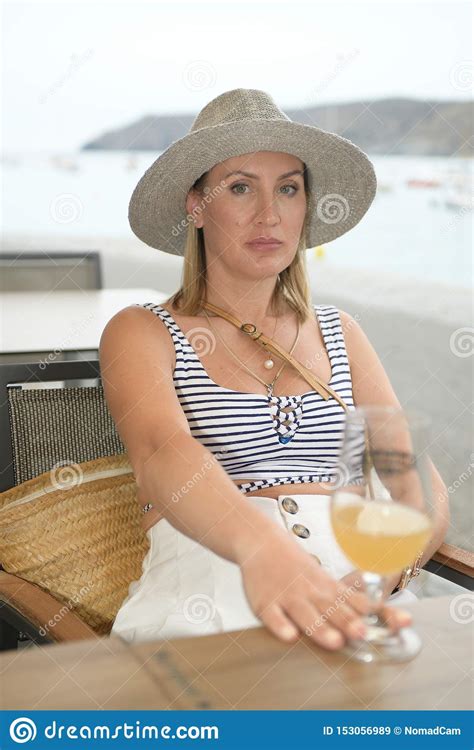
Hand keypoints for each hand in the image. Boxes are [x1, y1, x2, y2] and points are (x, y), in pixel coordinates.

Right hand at [238, 529, 407, 650]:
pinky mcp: (265, 603)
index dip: (382, 613)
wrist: (261, 542)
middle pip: (332, 608)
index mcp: (329, 587)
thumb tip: (381, 617)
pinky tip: (289, 635)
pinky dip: (280, 625)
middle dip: (349, 622)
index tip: (402, 622)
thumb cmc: (296, 566)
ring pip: (304, 613)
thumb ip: (350, 601)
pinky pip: (272, 615)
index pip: (360, 602)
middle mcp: (312, 592)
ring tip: (334, 641)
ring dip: (320, 627)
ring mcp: (288, 597)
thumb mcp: (326, 580)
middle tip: (363, 633)